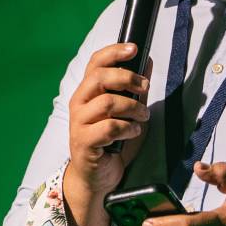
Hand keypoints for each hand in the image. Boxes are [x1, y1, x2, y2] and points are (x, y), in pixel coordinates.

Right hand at [63, 42, 152, 225]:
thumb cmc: (112, 142)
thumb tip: (147, 60)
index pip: (95, 62)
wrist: (97, 177)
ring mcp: (78, 123)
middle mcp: (79, 104)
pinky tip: (134, 132)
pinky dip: (127, 128)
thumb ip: (135, 89)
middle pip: (99, 77)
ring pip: (106, 102)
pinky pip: (109, 127)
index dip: (113, 52)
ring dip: (132, 108)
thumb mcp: (128, 112)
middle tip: (144, 86)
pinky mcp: (83, 142)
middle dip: (126, 78)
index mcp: (87, 92)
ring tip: (143, 117)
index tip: (134, 48)